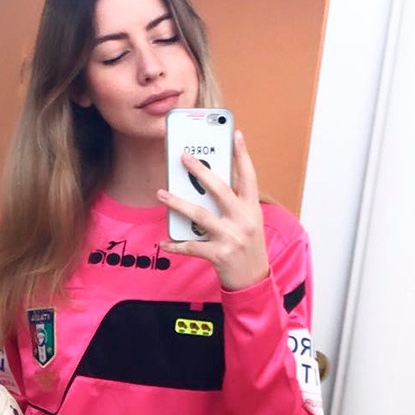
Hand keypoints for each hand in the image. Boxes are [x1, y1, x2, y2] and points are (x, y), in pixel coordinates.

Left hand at [157, 130, 269, 290]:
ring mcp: (232, 237)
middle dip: (200, 171)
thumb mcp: (248, 221)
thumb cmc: (248, 246)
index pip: (249, 176)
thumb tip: (206, 184)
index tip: (236, 134)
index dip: (243, 154)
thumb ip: (233, 204)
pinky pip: (191, 245)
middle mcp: (244, 220)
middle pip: (220, 189)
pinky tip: (164, 241)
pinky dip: (175, 243)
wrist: (254, 280)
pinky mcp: (219, 254)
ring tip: (161, 193)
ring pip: (199, 214)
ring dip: (177, 202)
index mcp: (252, 208)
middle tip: (183, 157)